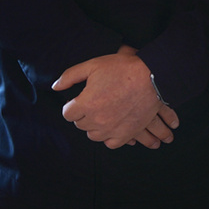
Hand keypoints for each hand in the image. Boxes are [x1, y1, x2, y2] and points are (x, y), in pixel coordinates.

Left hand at [53, 46, 180, 149]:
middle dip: (83, 114)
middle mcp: (97, 120)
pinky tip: (111, 125)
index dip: (72, 105)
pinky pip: (110, 143)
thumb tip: (56, 87)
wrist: (152, 77)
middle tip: (93, 103)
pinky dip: (109, 136)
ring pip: (93, 135)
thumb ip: (70, 76)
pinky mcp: (125, 135)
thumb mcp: (92, 65)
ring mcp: (111, 129)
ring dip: (95, 126)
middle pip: (80, 124)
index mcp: (86, 103)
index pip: (67, 113)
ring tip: (103, 113)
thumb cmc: (122, 69)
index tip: (78, 100)